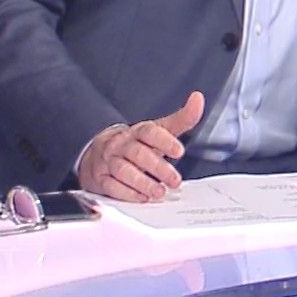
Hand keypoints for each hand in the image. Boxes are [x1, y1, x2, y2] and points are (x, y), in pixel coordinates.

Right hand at [78, 92, 203, 201]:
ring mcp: (108, 161)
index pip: (149, 132)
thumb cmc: (135, 143)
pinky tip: (141, 197)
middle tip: (175, 180)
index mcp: (138, 132)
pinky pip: (110, 186)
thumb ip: (181, 119)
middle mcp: (121, 145)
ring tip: (159, 192)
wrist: (99, 152)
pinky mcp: (100, 178)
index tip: (179, 151)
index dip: (165, 141)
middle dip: (158, 168)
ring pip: (123, 170)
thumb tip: (198, 99)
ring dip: (143, 183)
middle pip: (138, 154)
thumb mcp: (158, 130)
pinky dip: (126, 193)